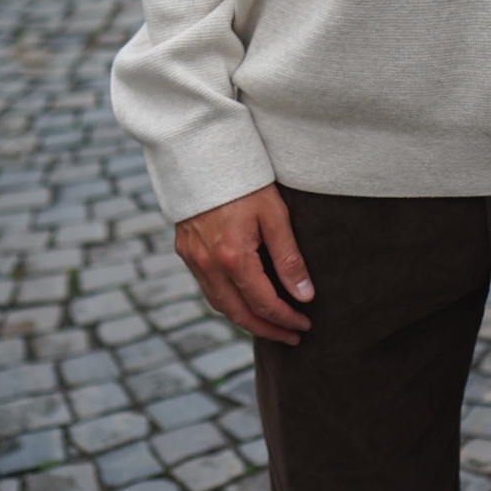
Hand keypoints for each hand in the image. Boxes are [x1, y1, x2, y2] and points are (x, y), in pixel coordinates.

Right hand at [174, 184, 314, 345]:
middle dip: (267, 329)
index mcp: (233, 257)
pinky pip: (207, 288)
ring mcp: (193, 259)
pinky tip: (243, 300)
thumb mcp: (275, 214)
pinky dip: (227, 301)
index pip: (263, 304)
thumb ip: (289, 257)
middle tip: (292, 336)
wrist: (203, 153)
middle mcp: (208, 264)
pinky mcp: (185, 250)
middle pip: (239, 314)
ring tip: (271, 324)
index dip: (286, 319)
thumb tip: (304, 296)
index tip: (305, 326)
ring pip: (219, 304)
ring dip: (246, 319)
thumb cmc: (245, 180)